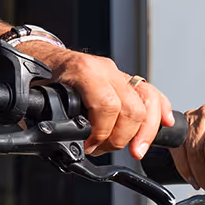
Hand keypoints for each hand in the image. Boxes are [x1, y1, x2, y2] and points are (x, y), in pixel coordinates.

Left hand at [28, 46, 173, 158]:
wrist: (39, 55)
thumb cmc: (38, 76)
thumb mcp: (37, 97)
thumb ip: (50, 120)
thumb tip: (58, 144)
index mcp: (85, 71)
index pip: (108, 106)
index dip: (102, 133)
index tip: (90, 146)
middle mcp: (105, 70)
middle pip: (133, 108)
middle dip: (123, 138)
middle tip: (104, 149)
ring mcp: (117, 74)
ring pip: (148, 100)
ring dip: (147, 130)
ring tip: (137, 149)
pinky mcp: (123, 80)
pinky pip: (150, 92)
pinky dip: (160, 109)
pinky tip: (166, 123)